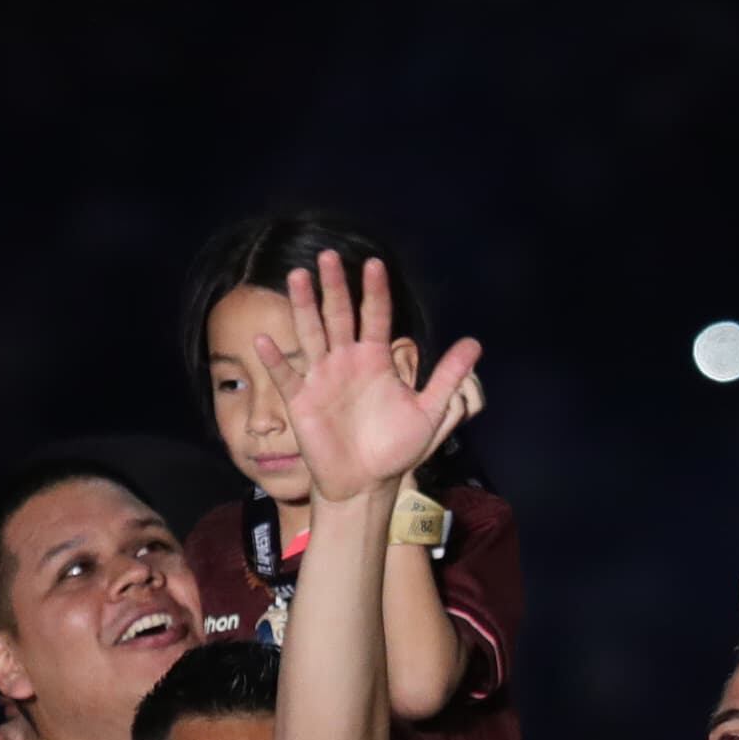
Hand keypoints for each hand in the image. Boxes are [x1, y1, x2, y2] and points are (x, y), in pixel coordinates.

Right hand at [270, 250, 486, 506]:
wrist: (366, 484)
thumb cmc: (396, 449)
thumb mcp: (430, 411)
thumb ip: (448, 377)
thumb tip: (475, 344)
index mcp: (376, 360)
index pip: (375, 316)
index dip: (375, 291)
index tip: (374, 264)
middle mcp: (347, 361)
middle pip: (339, 315)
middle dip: (335, 286)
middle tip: (328, 255)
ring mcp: (322, 378)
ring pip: (311, 333)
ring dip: (303, 306)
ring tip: (297, 276)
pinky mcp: (302, 400)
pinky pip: (286, 376)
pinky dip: (275, 359)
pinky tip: (263, 340)